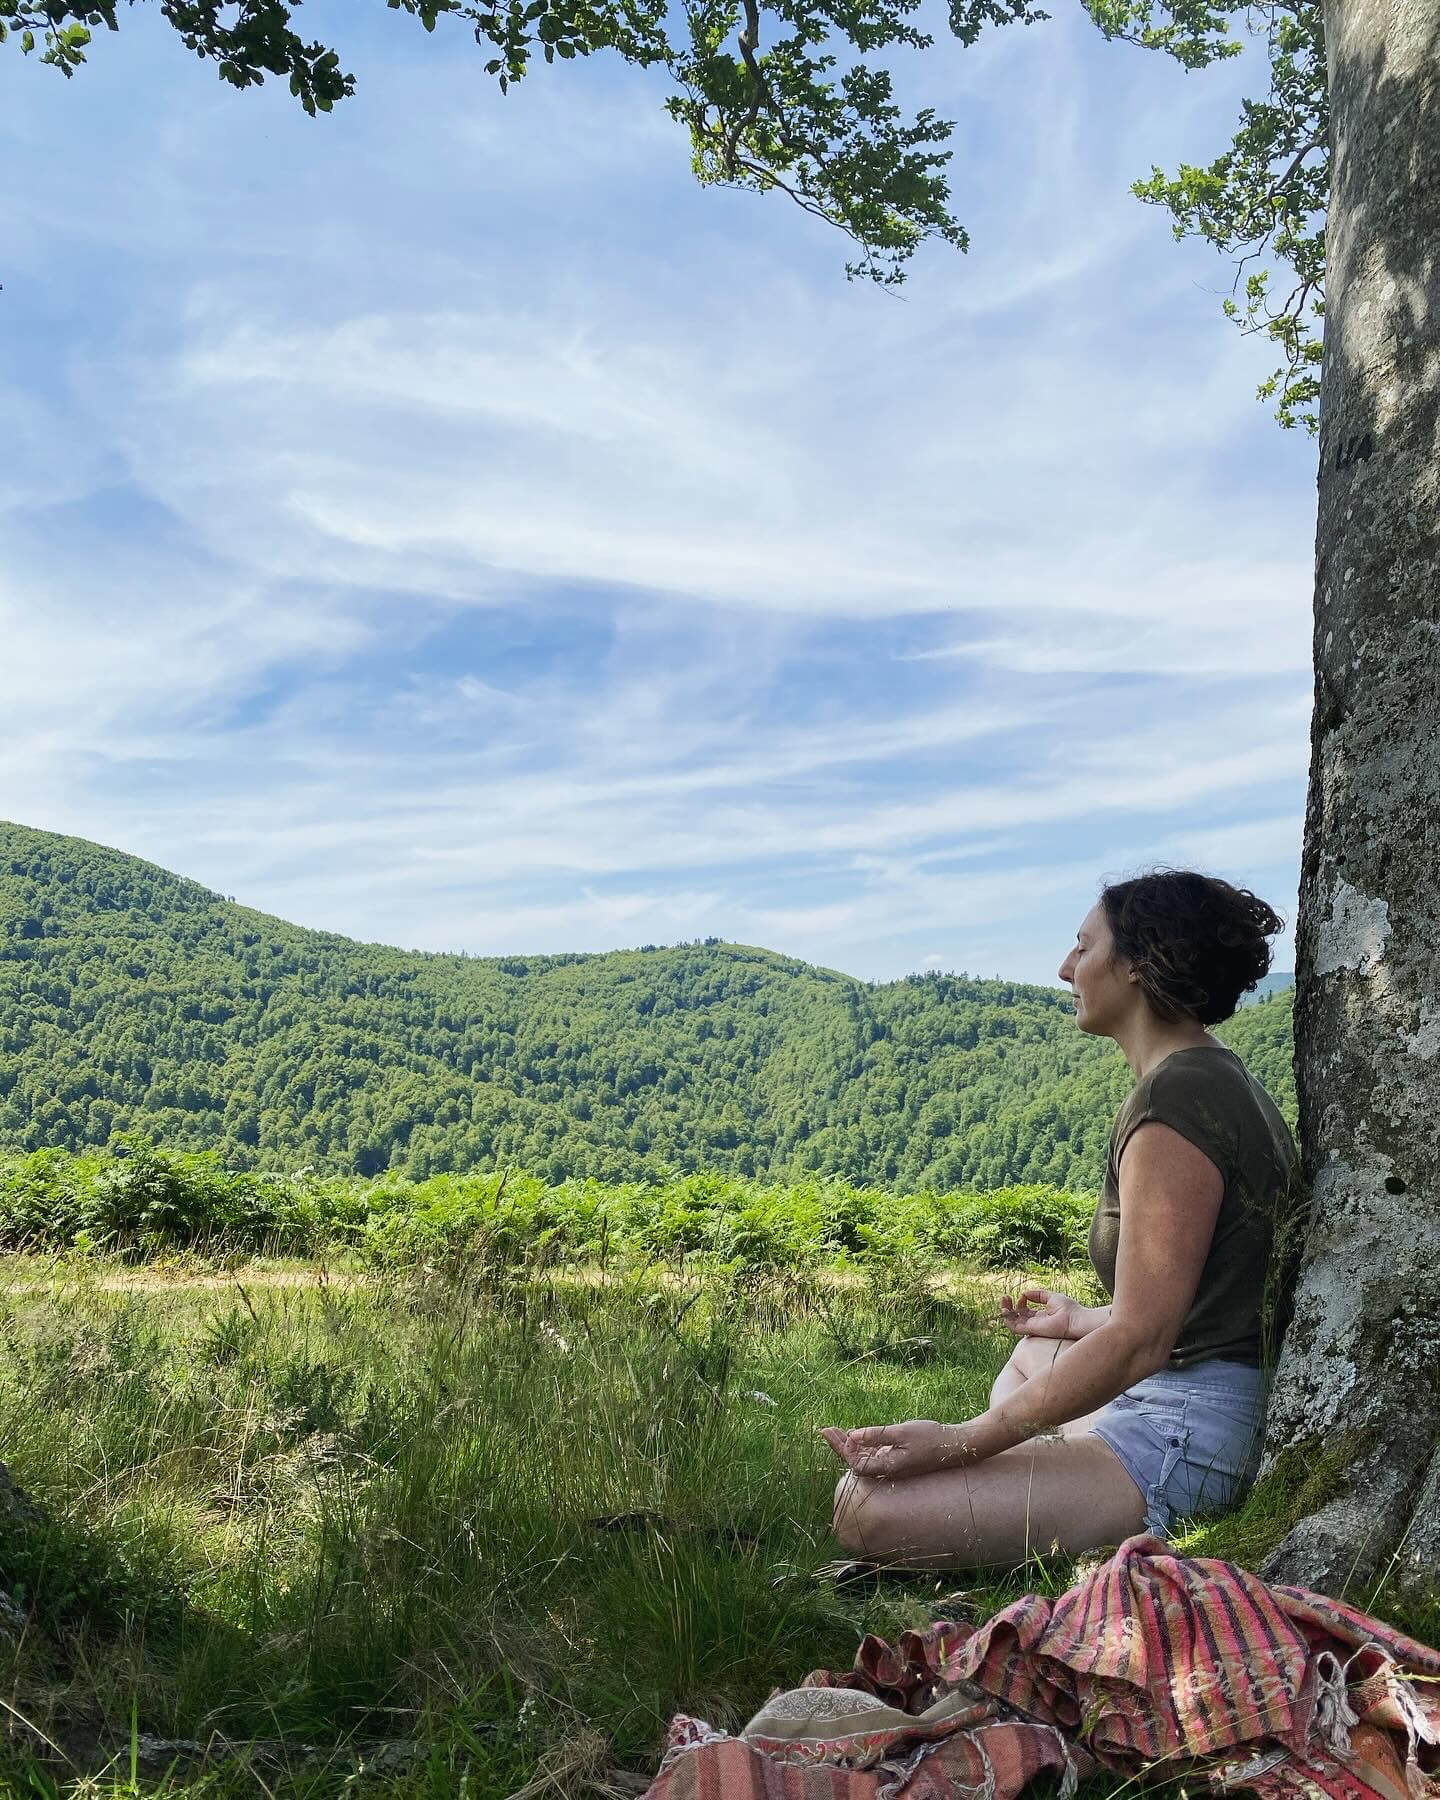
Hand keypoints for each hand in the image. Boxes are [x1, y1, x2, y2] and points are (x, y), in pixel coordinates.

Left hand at [819, 1419, 973, 1479]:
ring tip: (836, 1431)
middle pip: (858, 1460)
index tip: (831, 1432)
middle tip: (825, 1430)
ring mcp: (895, 1465)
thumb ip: (878, 1435)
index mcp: (888, 1466)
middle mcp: (889, 1469)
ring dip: (851, 1444)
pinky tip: (858, 1435)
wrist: (958, 1445)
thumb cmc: (931, 1437)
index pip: (856, 1463)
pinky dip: (865, 1444)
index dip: (842, 1449)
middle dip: (841, 1445)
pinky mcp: (901, 1459)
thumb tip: (853, 1435)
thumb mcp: (903, 1432)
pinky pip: (876, 1454)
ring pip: (866, 1457)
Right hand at [998, 1287, 1076, 1339]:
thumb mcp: (1051, 1297)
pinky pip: (1014, 1328)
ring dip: (1006, 1312)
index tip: (1023, 1295)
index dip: (1020, 1302)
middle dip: (1009, 1306)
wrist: (1075, 1320)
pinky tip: (1005, 1309)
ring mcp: (1032, 1327)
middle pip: (1017, 1316)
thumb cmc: (1068, 1309)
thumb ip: (1038, 1295)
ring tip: (1003, 1302)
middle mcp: (1035, 1322)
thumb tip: (1024, 1293)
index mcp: (1041, 1316)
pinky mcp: (1031, 1330)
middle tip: (1005, 1297)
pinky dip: (1007, 1319)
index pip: (1025, 1311)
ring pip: (1013, 1322)